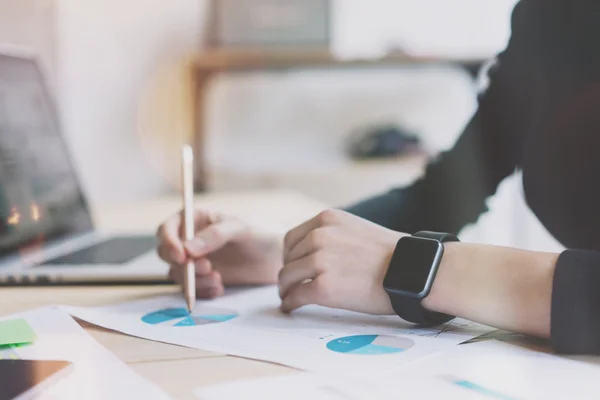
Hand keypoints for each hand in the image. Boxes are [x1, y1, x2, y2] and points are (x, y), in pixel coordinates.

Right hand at [157, 210, 281, 298]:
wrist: (276, 258)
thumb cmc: (259, 234)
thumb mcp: (240, 229)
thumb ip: (214, 235)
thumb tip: (188, 249)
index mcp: (195, 219)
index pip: (167, 228)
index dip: (168, 242)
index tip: (181, 256)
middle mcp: (190, 239)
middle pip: (166, 253)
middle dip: (183, 265)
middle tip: (207, 268)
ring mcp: (195, 260)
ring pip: (177, 274)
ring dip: (194, 281)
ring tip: (218, 279)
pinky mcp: (202, 279)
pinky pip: (190, 289)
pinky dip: (202, 291)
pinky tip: (220, 288)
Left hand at [279, 209, 404, 313]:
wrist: (411, 271)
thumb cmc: (390, 255)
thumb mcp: (355, 229)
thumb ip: (331, 235)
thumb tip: (310, 251)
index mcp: (326, 220)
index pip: (292, 238)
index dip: (290, 255)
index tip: (293, 266)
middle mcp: (319, 236)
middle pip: (288, 258)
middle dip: (289, 273)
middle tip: (290, 285)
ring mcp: (320, 261)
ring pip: (288, 277)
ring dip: (286, 289)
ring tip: (288, 297)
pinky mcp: (323, 287)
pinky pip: (296, 296)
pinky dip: (290, 303)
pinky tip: (291, 307)